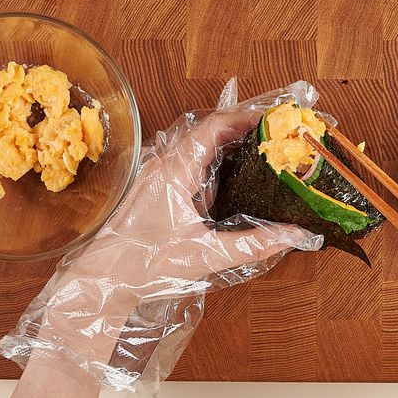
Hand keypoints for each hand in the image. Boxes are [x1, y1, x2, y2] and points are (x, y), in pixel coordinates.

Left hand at [0, 81, 322, 397]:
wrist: (102, 279)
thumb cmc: (145, 266)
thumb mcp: (206, 256)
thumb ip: (254, 244)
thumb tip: (294, 235)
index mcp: (175, 171)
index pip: (213, 127)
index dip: (245, 118)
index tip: (272, 120)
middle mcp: (164, 164)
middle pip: (207, 130)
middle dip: (242, 127)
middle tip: (273, 133)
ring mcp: (158, 174)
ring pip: (197, 144)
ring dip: (227, 142)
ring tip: (259, 148)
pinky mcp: (156, 187)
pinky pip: (189, 161)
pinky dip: (214, 160)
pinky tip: (231, 174)